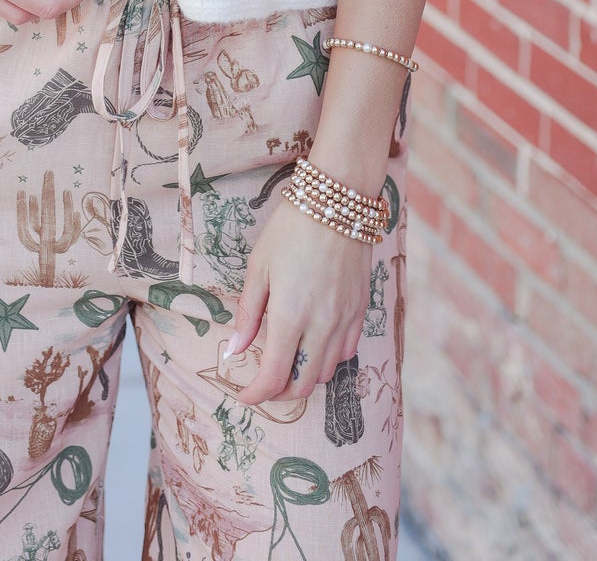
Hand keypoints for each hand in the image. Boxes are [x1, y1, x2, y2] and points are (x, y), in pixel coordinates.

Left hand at [223, 201, 371, 404]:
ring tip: (288, 363)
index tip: (243, 395)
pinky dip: (328, 359)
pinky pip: (347, 351)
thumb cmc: (291, 229)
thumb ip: (248, 314)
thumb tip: (234, 351)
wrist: (337, 202)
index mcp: (291, 316)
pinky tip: (314, 344)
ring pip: (327, 372)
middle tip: (263, 384)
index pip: (274, 376)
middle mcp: (322, 325)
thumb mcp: (258, 267)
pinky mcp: (362, 309)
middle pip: (304, 383)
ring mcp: (346, 319)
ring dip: (305, 377)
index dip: (256, 394)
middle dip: (280, 393)